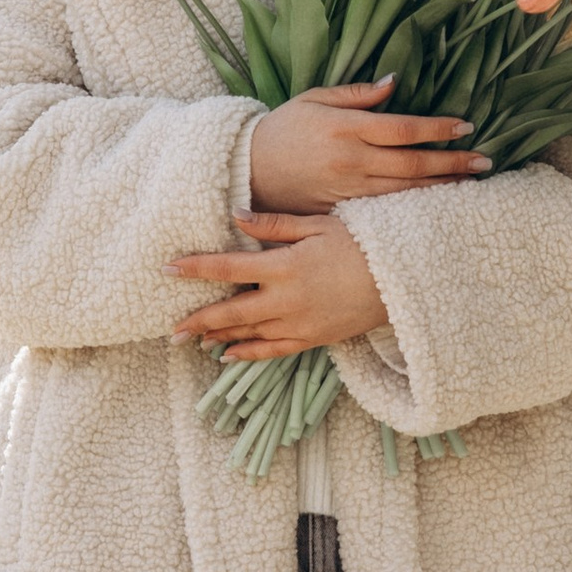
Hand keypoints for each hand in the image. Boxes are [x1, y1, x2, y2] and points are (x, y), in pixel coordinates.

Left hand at [169, 212, 388, 354]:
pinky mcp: (314, 338)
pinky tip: (228, 355)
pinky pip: (273, 351)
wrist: (403, 279)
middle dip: (197, 320)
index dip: (196, 269)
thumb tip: (236, 215)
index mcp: (286, 266)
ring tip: (192, 340)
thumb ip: (274, 224)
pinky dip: (248, 354)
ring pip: (249, 335)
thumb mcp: (318, 224)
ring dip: (218, 337)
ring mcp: (300, 324)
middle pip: (231, 312)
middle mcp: (287, 300)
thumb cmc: (363, 242)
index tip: (168, 269)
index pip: (228, 268)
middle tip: (170, 328)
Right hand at [246, 80, 485, 213]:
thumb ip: (356, 94)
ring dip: (442, 187)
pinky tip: (437, 205)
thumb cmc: (283, 129)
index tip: (466, 126)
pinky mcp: (344, 210)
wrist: (248, 169)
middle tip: (485, 161)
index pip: (403, 128)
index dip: (438, 128)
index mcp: (346, 128)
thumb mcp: (314, 99)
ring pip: (406, 191)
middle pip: (413, 163)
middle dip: (452, 162)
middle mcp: (351, 161)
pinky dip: (415, 207)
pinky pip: (386, 209)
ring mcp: (349, 190)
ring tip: (471, 184)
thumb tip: (394, 83)